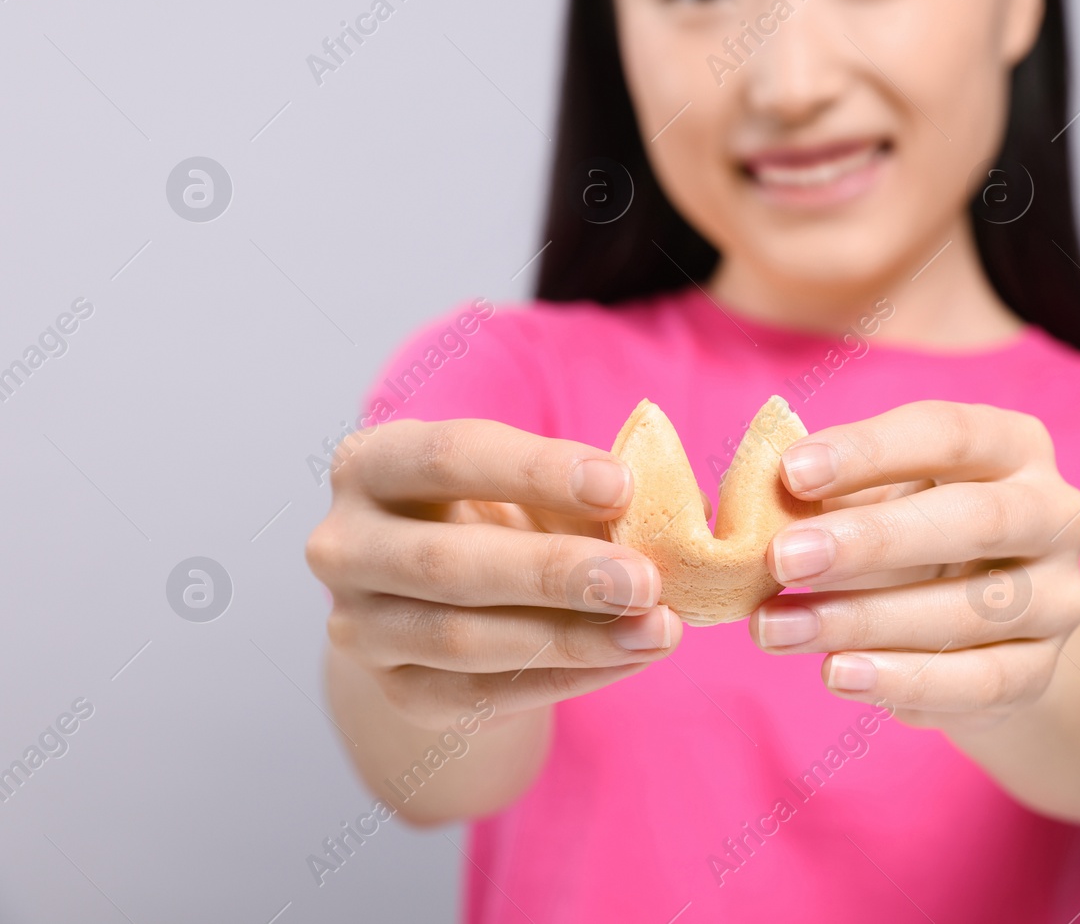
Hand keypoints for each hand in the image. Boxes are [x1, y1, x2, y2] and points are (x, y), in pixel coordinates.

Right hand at [306, 418, 682, 728]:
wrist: (441, 600)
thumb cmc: (495, 515)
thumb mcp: (523, 486)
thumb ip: (575, 491)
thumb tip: (665, 512)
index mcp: (371, 463)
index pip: (448, 457)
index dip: (537, 471)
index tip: (623, 486)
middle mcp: (343, 545)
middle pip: (448, 562)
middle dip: (557, 572)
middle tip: (646, 578)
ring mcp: (358, 627)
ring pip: (462, 638)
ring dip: (573, 637)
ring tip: (658, 628)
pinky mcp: (397, 691)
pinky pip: (484, 693)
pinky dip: (566, 676)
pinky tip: (630, 657)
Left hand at [749, 401, 1079, 730]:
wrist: (990, 633)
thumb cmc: (916, 538)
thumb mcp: (882, 498)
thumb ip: (832, 492)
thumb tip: (757, 499)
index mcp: (1014, 446)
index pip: (949, 434)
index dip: (869, 450)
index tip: (790, 472)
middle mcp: (1055, 513)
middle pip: (974, 520)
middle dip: (871, 540)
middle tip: (783, 558)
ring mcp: (1058, 597)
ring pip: (970, 611)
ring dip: (864, 620)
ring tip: (777, 628)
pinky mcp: (1042, 671)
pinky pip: (978, 681)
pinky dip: (902, 680)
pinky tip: (836, 674)